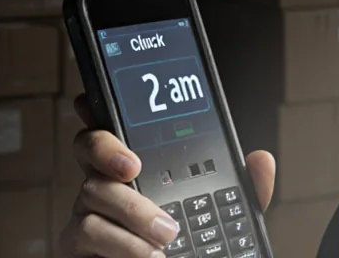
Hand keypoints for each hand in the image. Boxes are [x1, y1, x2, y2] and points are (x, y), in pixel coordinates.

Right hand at [56, 94, 276, 257]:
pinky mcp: (77, 245)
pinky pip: (87, 231)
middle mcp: (107, 183)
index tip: (94, 97)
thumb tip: (261, 160)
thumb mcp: (223, 217)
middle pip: (88, 145)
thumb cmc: (189, 246)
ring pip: (92, 191)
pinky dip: (123, 244)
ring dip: (133, 212)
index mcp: (137, 167)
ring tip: (168, 234)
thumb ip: (242, 189)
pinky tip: (148, 255)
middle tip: (133, 167)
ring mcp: (89, 212)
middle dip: (106, 147)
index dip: (101, 107)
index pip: (117, 126)